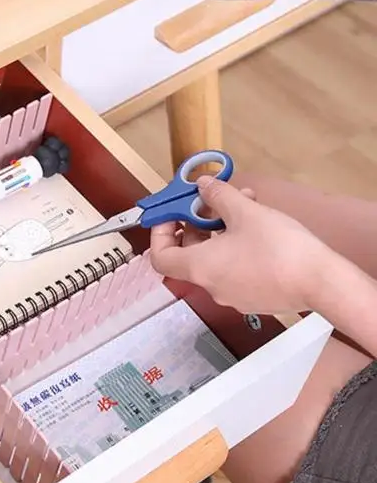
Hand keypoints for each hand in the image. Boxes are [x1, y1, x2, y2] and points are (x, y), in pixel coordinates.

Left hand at [149, 176, 334, 314]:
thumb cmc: (279, 248)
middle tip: (211, 201)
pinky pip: (235, 268)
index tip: (170, 215)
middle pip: (189, 254)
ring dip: (222, 229)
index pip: (160, 257)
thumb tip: (203, 185)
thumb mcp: (245, 212)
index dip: (160, 234)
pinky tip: (259, 226)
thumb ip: (218, 196)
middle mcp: (211, 286)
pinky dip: (237, 246)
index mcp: (200, 268)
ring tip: (244, 204)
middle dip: (197, 223)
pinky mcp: (254, 297)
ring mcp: (233, 295)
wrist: (322, 282)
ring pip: (216, 258)